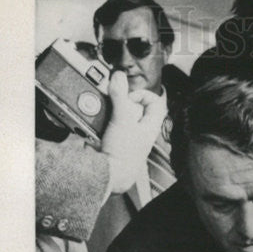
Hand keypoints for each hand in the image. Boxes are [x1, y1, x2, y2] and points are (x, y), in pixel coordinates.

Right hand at [101, 70, 167, 194]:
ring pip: (118, 114)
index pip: (156, 103)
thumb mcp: (122, 120)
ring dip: (108, 111)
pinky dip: (99, 120)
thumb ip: (120, 97)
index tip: (130, 96)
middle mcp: (139, 131)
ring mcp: (125, 136)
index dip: (144, 95)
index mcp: (150, 126)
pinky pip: (104, 124)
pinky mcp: (110, 140)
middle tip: (113, 102)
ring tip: (104, 114)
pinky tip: (96, 123)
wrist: (106, 174)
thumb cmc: (123, 155)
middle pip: (134, 107)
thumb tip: (118, 77)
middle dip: (121, 101)